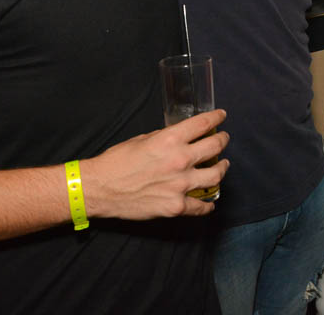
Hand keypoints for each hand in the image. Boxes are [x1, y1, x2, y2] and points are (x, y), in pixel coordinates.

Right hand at [80, 109, 229, 219]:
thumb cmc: (117, 161)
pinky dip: (208, 204)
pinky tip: (210, 202)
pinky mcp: (175, 206)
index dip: (217, 118)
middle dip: (223, 140)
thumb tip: (182, 136)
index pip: (204, 124)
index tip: (222, 116)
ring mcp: (180, 185)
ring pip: (216, 175)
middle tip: (223, 139)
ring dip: (222, 168)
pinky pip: (201, 206)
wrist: (100, 189)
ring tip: (223, 166)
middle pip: (215, 146)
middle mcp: (179, 160)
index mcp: (170, 140)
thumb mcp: (143, 139)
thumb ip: (166, 137)